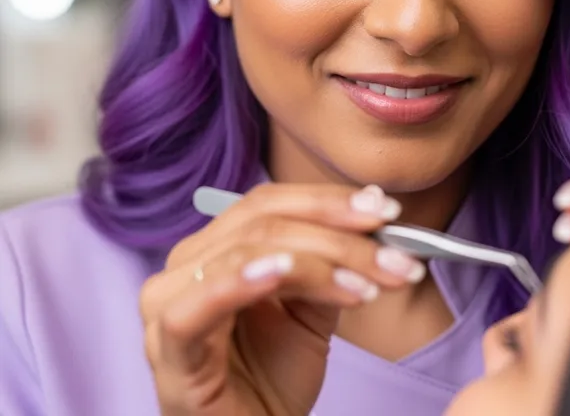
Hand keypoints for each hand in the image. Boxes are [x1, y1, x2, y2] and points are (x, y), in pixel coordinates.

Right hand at [140, 184, 425, 415]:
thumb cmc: (275, 375)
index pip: (270, 202)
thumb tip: (375, 204)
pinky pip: (192, 307)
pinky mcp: (168, 353)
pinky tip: (284, 270)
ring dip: (316, 262)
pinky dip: (239, 281)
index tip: (387, 212)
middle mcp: (186, 265)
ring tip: (365, 284)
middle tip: (395, 255)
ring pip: (243, 253)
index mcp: (216, 246)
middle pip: (262, 223)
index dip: (329, 201)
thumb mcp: (314, 305)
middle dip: (337, 235)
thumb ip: (333, 257)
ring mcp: (167, 305)